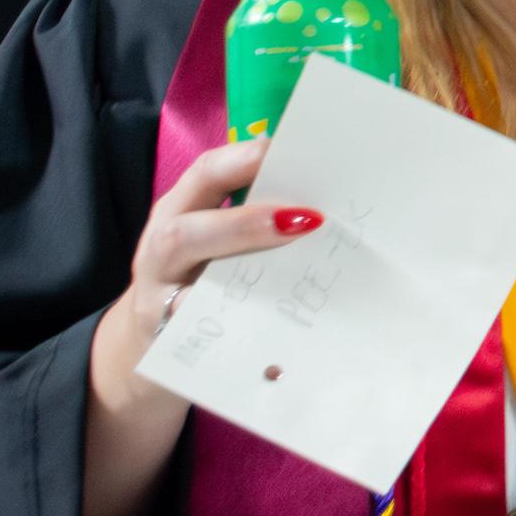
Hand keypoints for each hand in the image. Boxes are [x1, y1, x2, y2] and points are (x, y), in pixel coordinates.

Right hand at [84, 137, 323, 515]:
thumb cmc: (214, 305)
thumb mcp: (240, 266)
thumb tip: (380, 215)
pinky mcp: (163, 353)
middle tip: (310, 212)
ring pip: (184, 278)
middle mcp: (162, 254)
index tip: (297, 137)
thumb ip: (284, 235)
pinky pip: (198, 345)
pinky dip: (237, 344)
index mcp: (186, 220)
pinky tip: (287, 345)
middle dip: (246, 215)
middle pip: (189, 223)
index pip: (209, 171)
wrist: (136, 378)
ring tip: (297, 257)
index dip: (249, 153)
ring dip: (239, 269)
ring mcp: (154, 304)